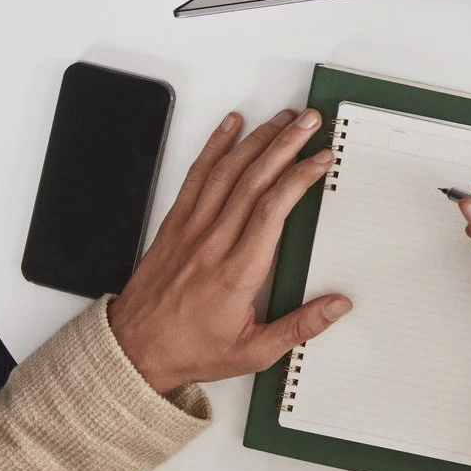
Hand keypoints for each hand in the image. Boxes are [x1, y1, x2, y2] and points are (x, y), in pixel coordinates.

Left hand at [108, 110, 349, 394]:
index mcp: (236, 272)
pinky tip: (230, 126)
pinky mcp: (174, 224)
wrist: (133, 351)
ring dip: (258, 139)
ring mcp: (190, 229)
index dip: (300, 178)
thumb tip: (338, 305)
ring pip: (227, 172)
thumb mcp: (254, 352)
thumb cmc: (191, 348)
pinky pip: (196, 176)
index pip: (273, 210)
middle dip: (286, 144)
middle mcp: (212, 244)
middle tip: (310, 122)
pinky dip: (214, 146)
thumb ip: (301, 326)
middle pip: (253, 180)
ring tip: (284, 119)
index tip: (321, 160)